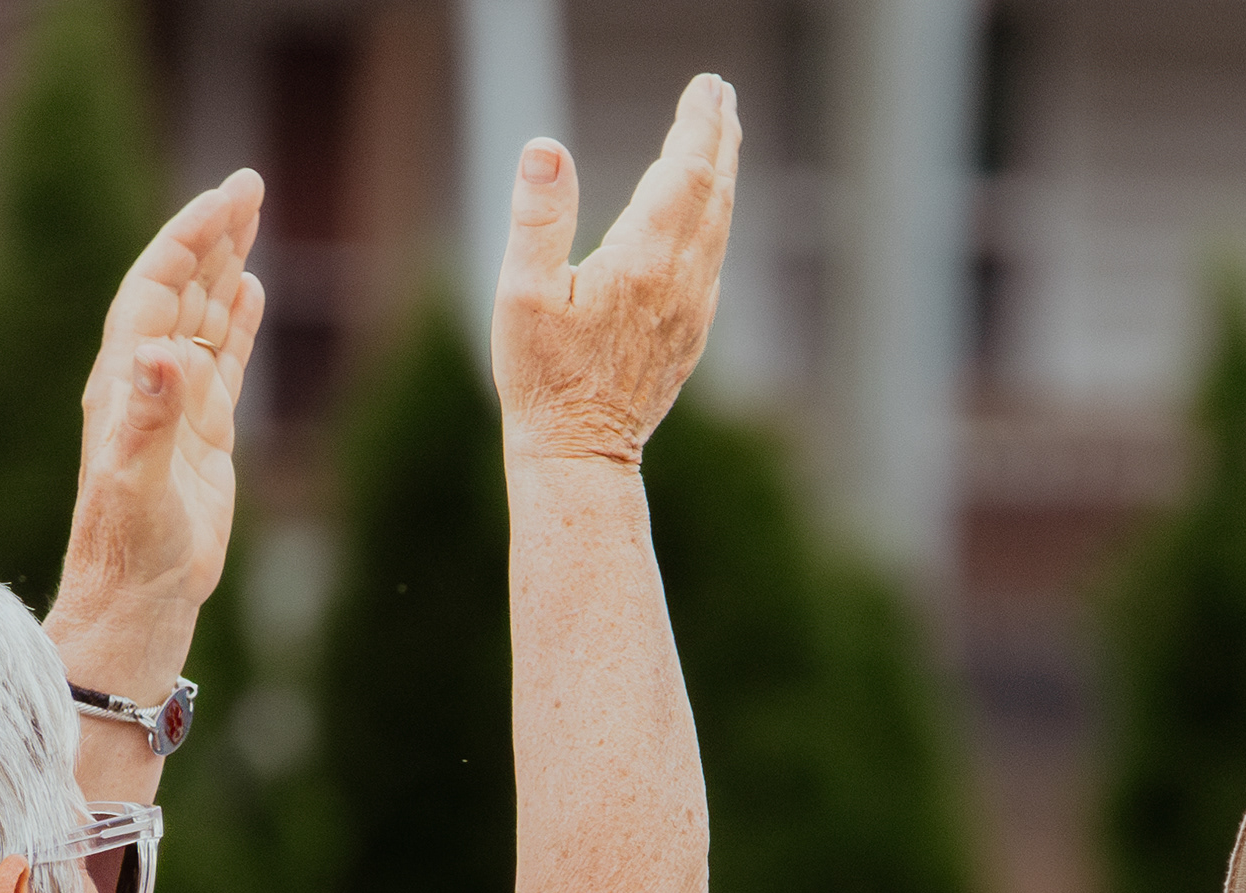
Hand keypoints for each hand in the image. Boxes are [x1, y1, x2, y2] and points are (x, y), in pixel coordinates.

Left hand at [54, 169, 268, 686]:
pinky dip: (237, 324)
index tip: (228, 197)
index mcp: (126, 379)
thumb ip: (150, 415)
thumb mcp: (139, 481)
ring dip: (226, 267)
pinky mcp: (203, 437)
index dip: (190, 238)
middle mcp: (147, 382)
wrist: (137, 603)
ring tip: (252, 219)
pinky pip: (223, 363)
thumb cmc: (130, 549)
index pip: (158, 287)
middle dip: (213, 235)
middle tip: (250, 184)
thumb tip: (165, 350)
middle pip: (182, 288)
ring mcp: (175, 407)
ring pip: (204, 318)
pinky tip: (253, 291)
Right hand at [491, 74, 740, 469]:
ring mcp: (693, 310)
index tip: (707, 84)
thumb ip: (538, 217)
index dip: (697, 124)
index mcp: (644, 261)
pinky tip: (708, 213)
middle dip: (719, 136)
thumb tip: (546, 147)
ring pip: (719, 225)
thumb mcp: (522, 293)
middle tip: (722, 92)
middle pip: (713, 191)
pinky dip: (715, 218)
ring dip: (722, 174)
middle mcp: (682, 281)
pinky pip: (713, 259)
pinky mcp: (690, 333)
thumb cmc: (543, 378)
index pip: (684, 172)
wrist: (581, 456)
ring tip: (722, 135)